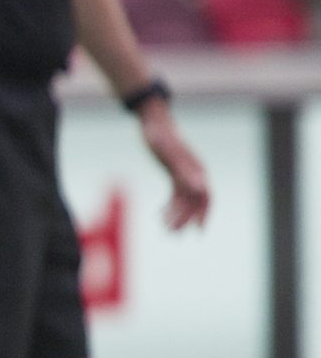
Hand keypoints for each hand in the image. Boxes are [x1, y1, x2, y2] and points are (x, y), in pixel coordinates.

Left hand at [138, 100, 210, 229]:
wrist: (153, 121)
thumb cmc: (162, 137)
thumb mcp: (170, 155)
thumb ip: (185, 172)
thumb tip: (201, 188)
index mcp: (197, 171)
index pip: (205, 197)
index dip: (204, 215)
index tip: (199, 232)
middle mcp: (194, 174)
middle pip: (193, 202)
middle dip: (185, 219)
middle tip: (173, 235)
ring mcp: (184, 174)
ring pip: (183, 200)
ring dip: (176, 215)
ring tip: (166, 230)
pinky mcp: (174, 173)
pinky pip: (175, 194)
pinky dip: (170, 205)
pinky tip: (160, 215)